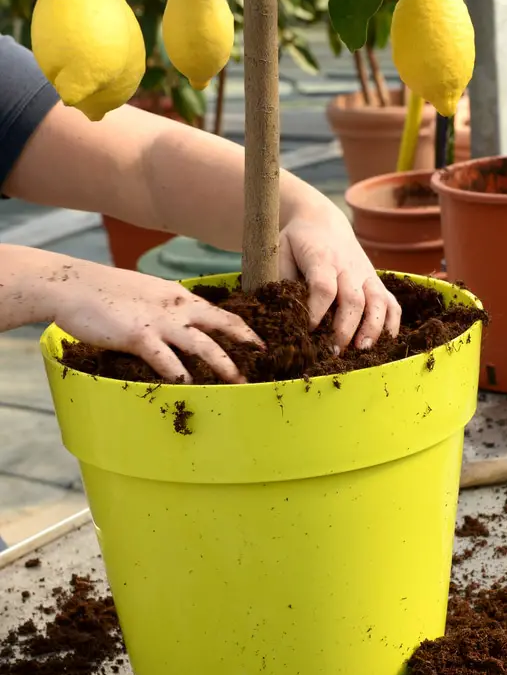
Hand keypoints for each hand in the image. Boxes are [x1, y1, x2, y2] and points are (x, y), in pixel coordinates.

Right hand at [44, 259, 261, 382]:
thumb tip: (181, 327)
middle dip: (246, 343)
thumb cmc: (106, 293)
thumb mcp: (146, 294)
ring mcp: (159, 322)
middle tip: (266, 360)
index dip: (243, 328)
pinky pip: (166, 359)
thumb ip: (167, 308)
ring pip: (202, 344)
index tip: (261, 343)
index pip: (220, 312)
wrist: (72, 285)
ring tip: (240, 382)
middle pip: (222, 325)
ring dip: (224, 365)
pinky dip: (180, 375)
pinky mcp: (139, 336)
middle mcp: (176, 307)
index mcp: (179, 296)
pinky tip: (191, 389)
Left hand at [279, 199, 401, 351]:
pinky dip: (392, 323)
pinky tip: (384, 343)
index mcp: (322, 259)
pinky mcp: (376, 281)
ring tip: (362, 350)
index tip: (308, 332)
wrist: (322, 221)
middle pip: (353, 299)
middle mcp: (348, 267)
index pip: (323, 287)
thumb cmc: (297, 242)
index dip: (317, 312)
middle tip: (334, 351)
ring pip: (377, 301)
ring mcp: (366, 274)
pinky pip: (391, 302)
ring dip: (372, 328)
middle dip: (345, 328)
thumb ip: (281, 279)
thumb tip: (283, 313)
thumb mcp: (280, 251)